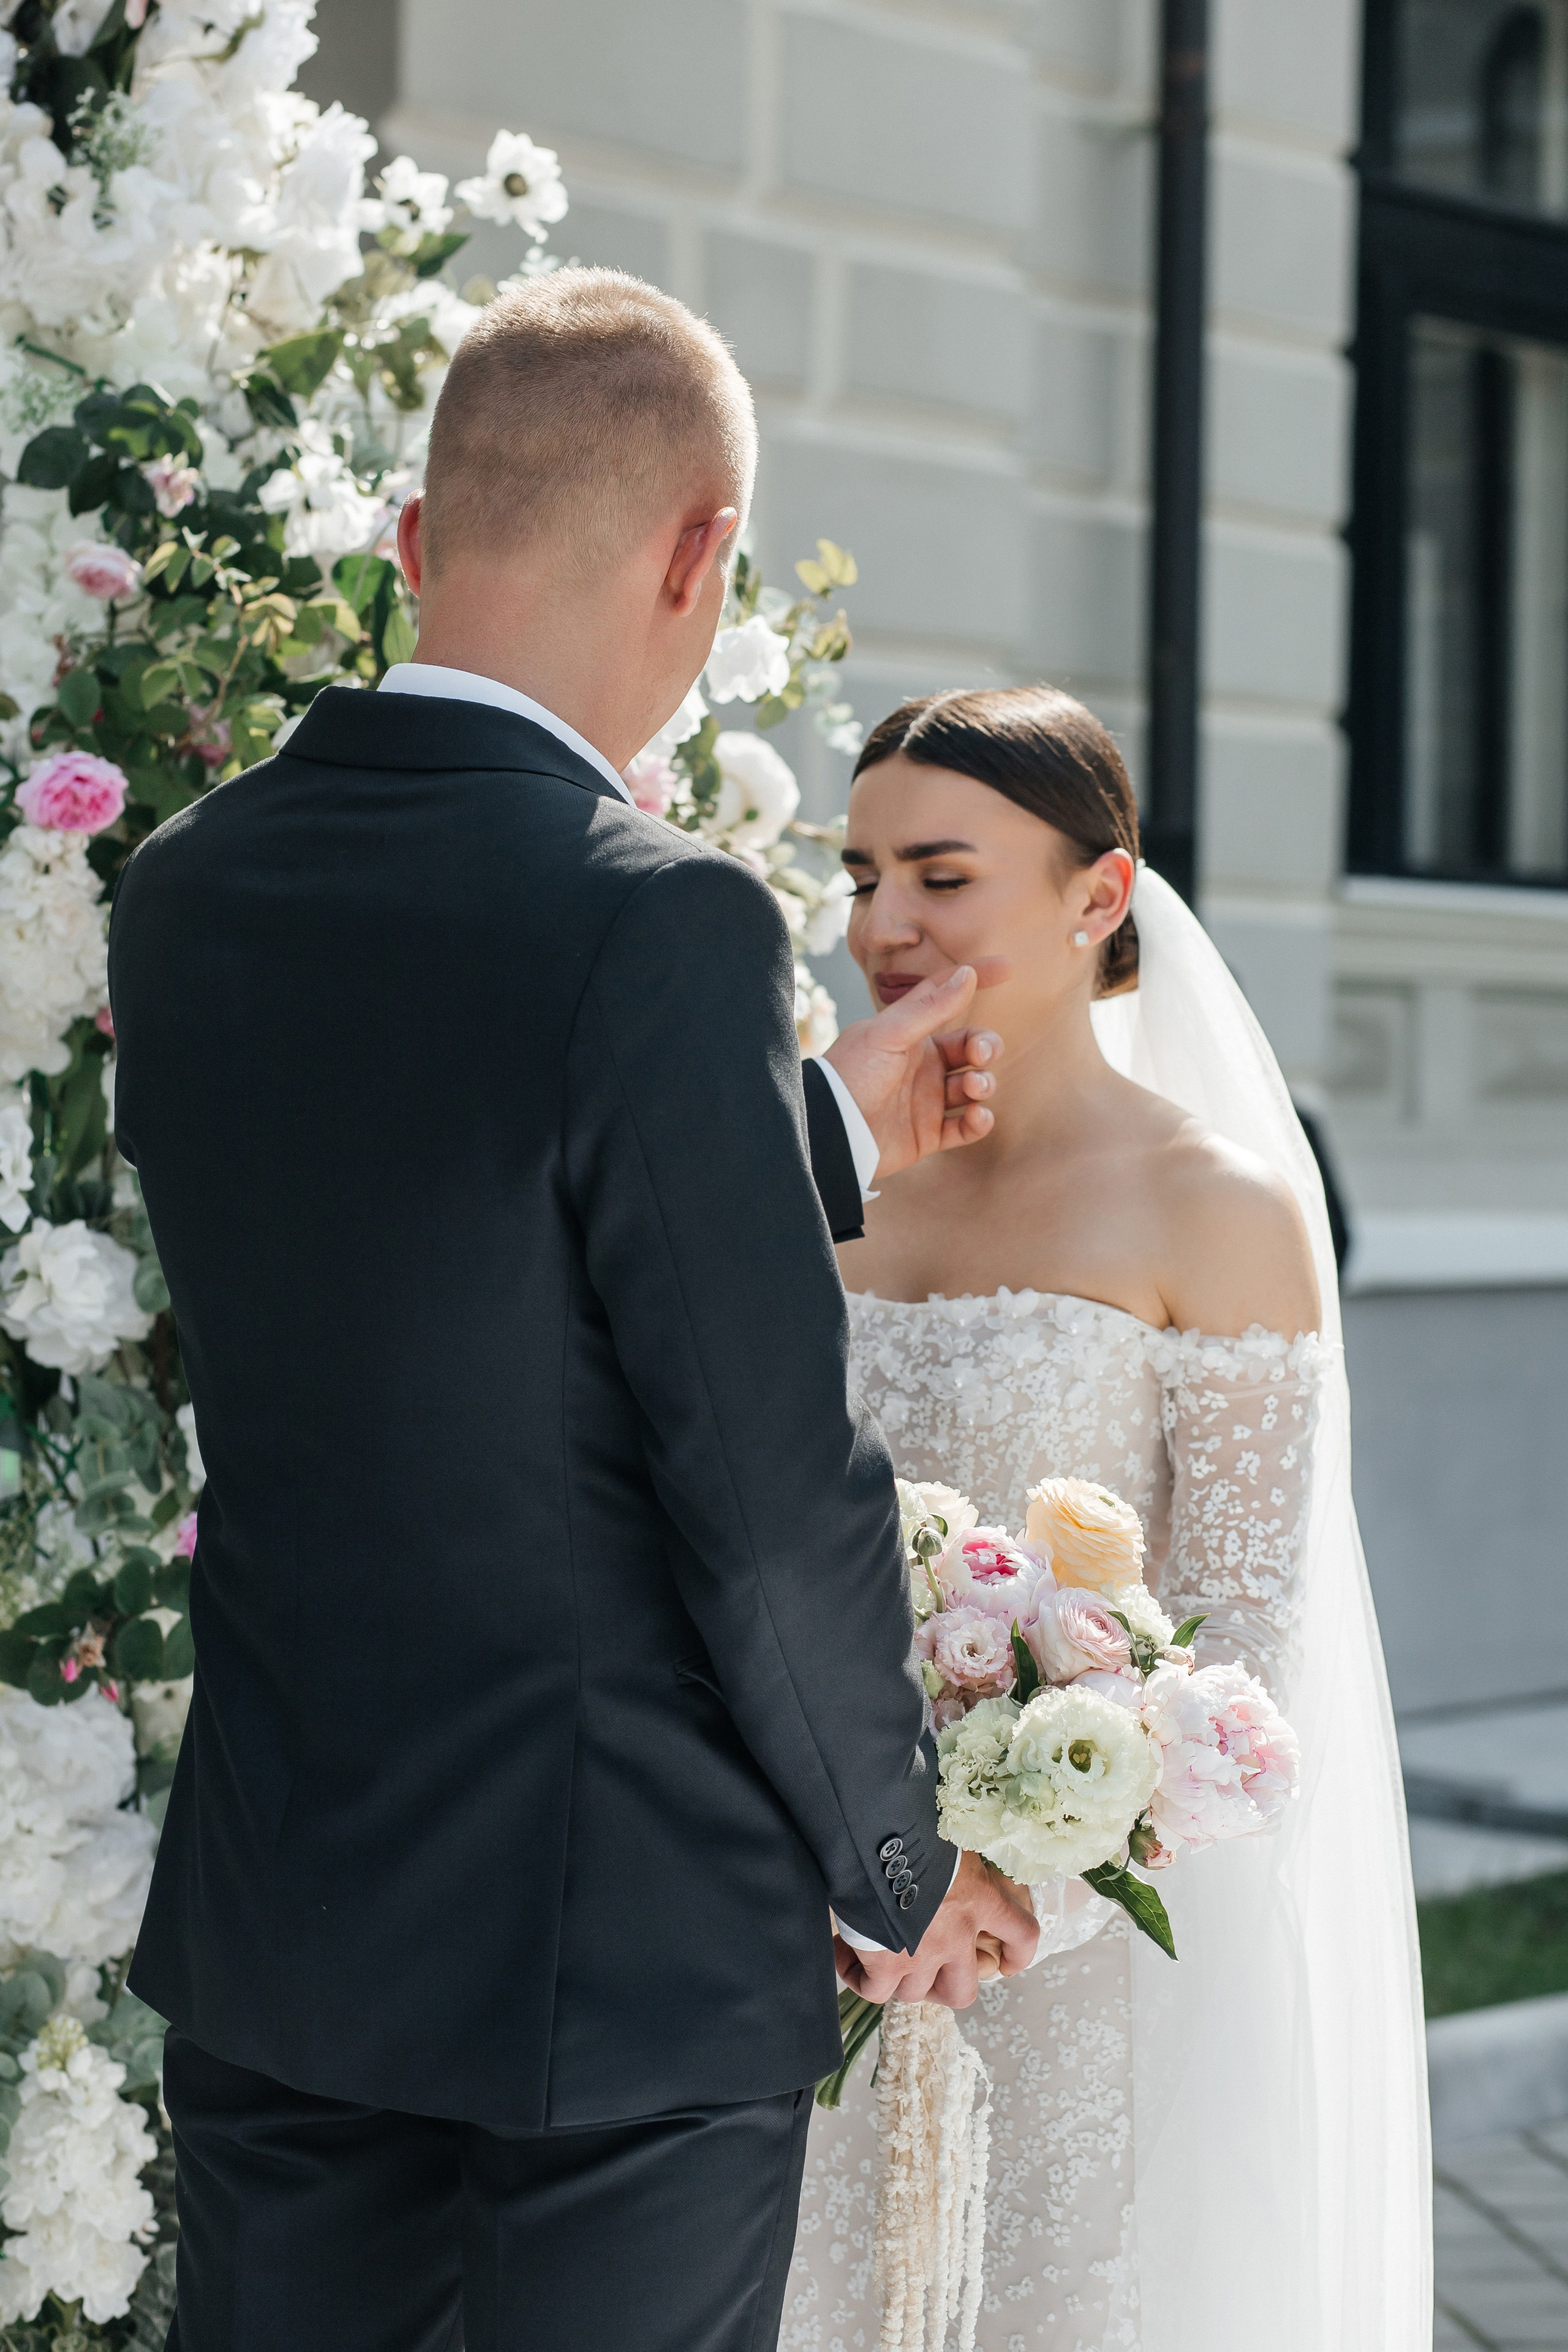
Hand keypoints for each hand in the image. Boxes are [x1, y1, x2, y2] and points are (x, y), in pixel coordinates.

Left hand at [823, 963, 1008, 1180]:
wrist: (831, 1131)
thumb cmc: (852, 1074)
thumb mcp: (889, 1034)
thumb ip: (930, 1007)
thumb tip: (967, 973)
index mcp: (910, 1035)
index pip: (947, 998)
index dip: (976, 980)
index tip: (1008, 968)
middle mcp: (921, 1065)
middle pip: (970, 1047)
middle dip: (985, 1046)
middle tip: (980, 1054)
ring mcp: (926, 1100)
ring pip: (973, 1086)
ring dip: (983, 1084)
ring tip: (973, 1087)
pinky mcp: (927, 1136)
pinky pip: (965, 1127)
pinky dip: (979, 1121)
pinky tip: (978, 1115)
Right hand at [832, 1851, 1037, 2009]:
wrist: (872, 1832)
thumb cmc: (911, 1822)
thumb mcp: (949, 1835)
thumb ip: (958, 1860)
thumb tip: (950, 1855)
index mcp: (980, 1898)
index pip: (1022, 1934)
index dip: (1018, 1955)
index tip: (1006, 1963)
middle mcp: (956, 1935)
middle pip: (961, 1991)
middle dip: (943, 1986)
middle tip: (926, 1969)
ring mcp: (920, 1954)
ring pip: (915, 1993)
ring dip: (898, 1978)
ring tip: (879, 1952)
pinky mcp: (884, 1964)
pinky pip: (875, 1991)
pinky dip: (861, 1979)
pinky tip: (846, 1954)